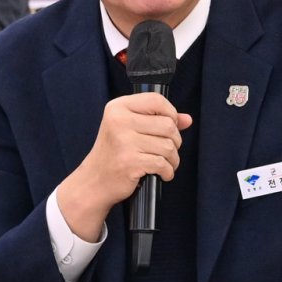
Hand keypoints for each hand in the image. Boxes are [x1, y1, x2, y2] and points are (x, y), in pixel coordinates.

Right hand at [55, 92, 193, 239]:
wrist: (94, 181)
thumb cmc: (114, 154)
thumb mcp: (130, 129)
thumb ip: (158, 120)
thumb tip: (186, 119)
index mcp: (118, 108)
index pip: (157, 100)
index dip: (171, 113)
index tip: (170, 126)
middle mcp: (119, 121)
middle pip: (167, 125)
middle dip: (174, 141)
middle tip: (166, 150)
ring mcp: (124, 141)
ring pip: (168, 146)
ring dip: (172, 159)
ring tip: (163, 163)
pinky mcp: (130, 161)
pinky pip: (163, 163)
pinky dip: (167, 171)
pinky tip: (160, 173)